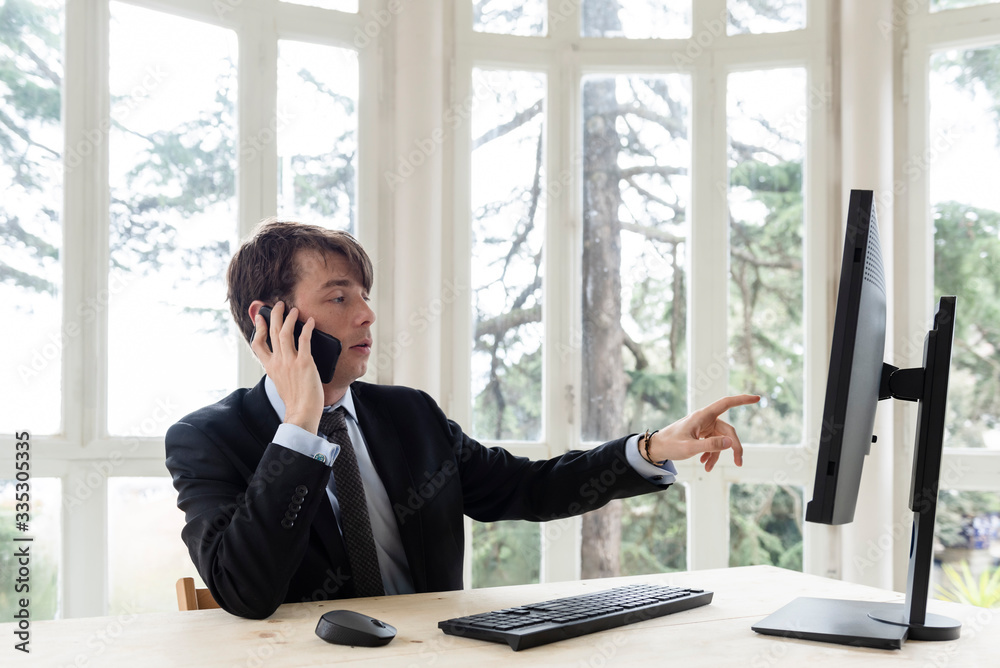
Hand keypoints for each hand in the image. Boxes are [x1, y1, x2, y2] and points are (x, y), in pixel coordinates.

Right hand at [249, 301, 323, 434]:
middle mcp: (278, 362)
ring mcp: (290, 362)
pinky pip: (304, 340)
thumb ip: (280, 369)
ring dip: (289, 318)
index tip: (260, 317)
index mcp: (270, 367)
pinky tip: (310, 321)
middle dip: (274, 315)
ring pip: (285, 333)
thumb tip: (286, 360)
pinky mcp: (304, 363)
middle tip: (278, 304)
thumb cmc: (295, 400)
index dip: (258, 328)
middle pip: (272, 332)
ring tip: (294, 309)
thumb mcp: (281, 382)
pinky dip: (307, 329)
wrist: (302, 412)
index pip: (257, 344)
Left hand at [645, 394, 759, 471]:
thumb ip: (710, 445)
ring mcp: (704, 427)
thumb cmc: (670, 444)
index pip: (726, 403)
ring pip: (721, 440)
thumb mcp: (690, 447)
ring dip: (718, 455)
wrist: (656, 447)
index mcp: (703, 416)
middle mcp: (705, 419)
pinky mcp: (701, 434)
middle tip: (739, 463)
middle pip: (728, 430)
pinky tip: (705, 464)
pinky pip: (713, 443)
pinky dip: (710, 454)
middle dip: (734, 447)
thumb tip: (731, 442)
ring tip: (708, 469)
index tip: (756, 398)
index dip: (742, 400)